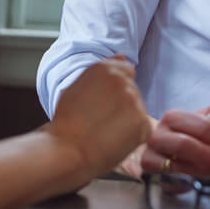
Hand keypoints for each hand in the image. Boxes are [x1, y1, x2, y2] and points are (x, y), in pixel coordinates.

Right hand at [46, 55, 150, 180]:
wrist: (66, 152)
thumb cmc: (66, 123)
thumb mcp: (77, 87)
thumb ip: (102, 71)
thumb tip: (123, 56)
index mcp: (104, 68)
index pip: (125, 70)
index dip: (115, 89)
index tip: (104, 102)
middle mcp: (122, 80)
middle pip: (132, 89)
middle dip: (122, 103)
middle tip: (101, 120)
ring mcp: (134, 100)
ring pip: (137, 108)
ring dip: (127, 118)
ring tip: (105, 131)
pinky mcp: (143, 122)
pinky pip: (143, 126)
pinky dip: (133, 135)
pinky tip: (114, 140)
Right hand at [140, 98, 209, 178]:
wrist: (159, 151)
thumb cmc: (182, 135)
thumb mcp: (199, 122)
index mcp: (173, 116)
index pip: (202, 126)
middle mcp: (159, 132)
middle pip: (187, 144)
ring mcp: (151, 151)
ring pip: (179, 162)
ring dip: (203, 169)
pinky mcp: (148, 168)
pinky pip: (173, 176)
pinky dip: (191, 177)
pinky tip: (204, 176)